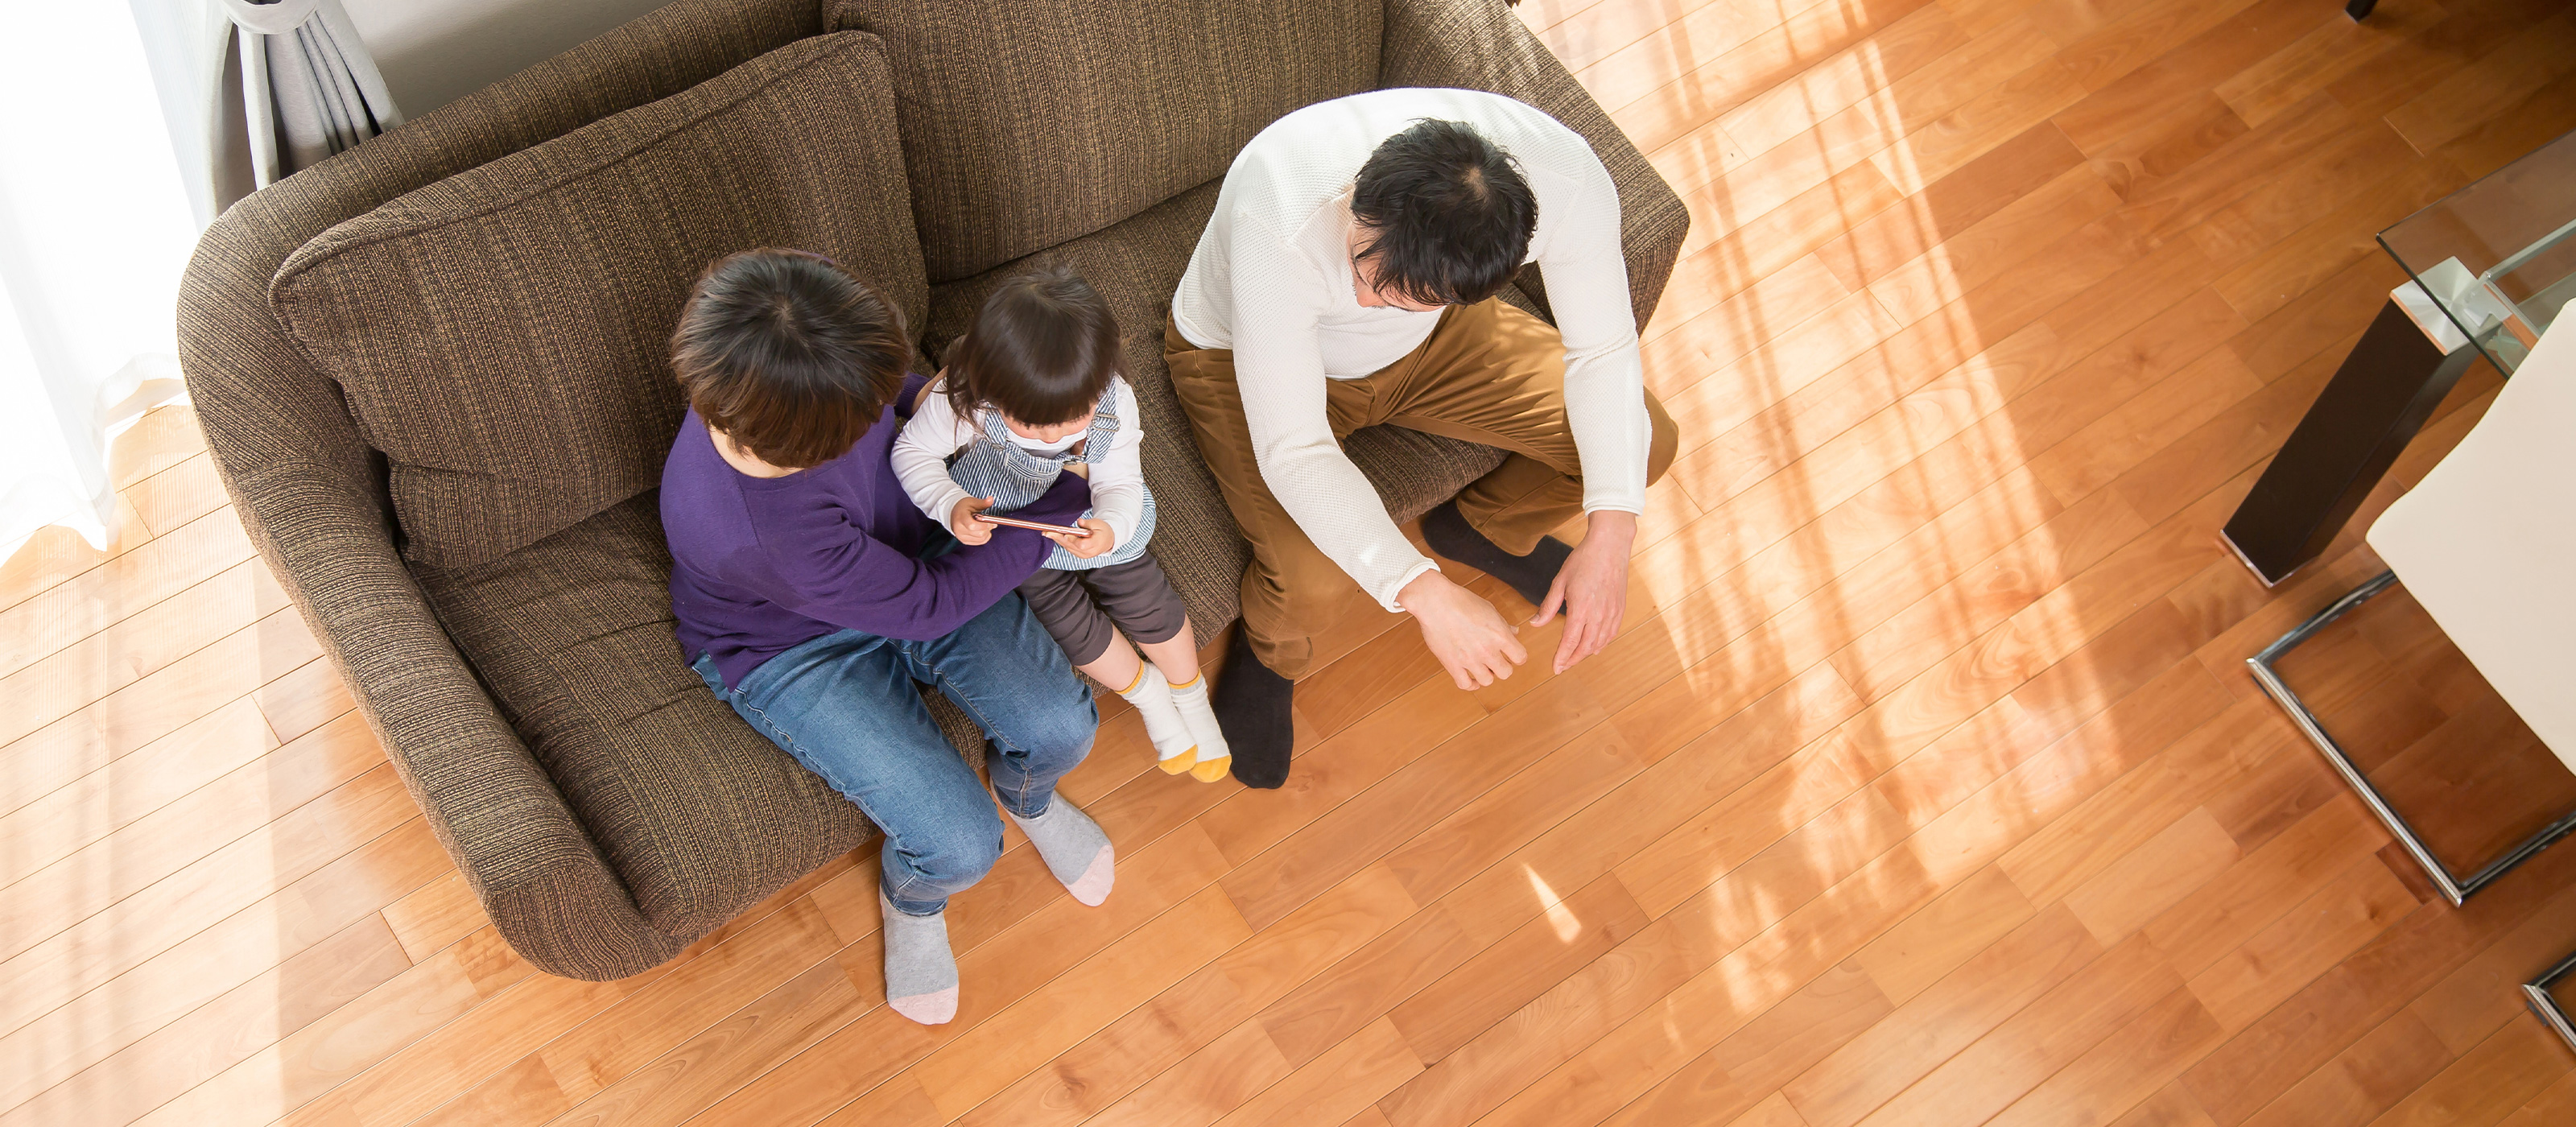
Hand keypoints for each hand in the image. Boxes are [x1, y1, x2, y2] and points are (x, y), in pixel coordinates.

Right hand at [950, 496, 995, 544]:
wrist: (953, 513)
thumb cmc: (963, 507)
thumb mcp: (972, 502)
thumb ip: (983, 502)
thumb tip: (991, 499)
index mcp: (960, 518)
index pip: (973, 525)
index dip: (984, 525)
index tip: (990, 521)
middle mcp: (959, 529)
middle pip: (979, 533)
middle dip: (988, 528)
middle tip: (991, 523)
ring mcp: (961, 536)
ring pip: (981, 539)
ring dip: (988, 533)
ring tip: (987, 526)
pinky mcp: (964, 541)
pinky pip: (979, 542)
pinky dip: (985, 537)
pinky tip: (985, 531)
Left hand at [1046, 518, 1114, 558]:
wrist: (1108, 541)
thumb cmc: (1103, 530)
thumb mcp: (1098, 523)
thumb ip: (1088, 523)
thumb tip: (1079, 522)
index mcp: (1096, 544)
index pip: (1081, 544)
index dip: (1073, 540)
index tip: (1065, 534)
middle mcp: (1089, 552)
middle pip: (1071, 546)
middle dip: (1058, 538)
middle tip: (1047, 532)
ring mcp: (1083, 555)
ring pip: (1068, 547)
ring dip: (1057, 539)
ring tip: (1047, 533)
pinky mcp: (1079, 555)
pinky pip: (1069, 548)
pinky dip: (1061, 542)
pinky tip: (1054, 536)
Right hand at [1400, 569, 1526, 689]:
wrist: (1435, 601)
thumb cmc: (1462, 601)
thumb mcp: (1489, 609)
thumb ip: (1503, 624)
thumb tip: (1514, 632)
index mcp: (1500, 635)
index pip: (1520, 657)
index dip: (1517, 657)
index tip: (1511, 655)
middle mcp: (1487, 650)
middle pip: (1506, 673)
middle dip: (1502, 667)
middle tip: (1495, 661)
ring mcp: (1470, 659)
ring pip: (1487, 681)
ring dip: (1486, 675)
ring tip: (1481, 667)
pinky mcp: (1452, 664)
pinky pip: (1465, 684)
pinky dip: (1470, 684)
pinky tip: (1471, 678)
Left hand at [1530, 511, 1635, 673]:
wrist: (1610, 546)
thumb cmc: (1583, 560)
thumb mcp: (1560, 581)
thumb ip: (1548, 606)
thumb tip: (1535, 624)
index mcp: (1581, 609)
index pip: (1570, 642)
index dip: (1562, 657)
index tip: (1555, 668)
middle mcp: (1598, 615)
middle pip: (1585, 647)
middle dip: (1573, 659)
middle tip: (1562, 666)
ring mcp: (1611, 613)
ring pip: (1599, 643)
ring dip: (1586, 653)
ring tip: (1575, 658)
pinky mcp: (1620, 609)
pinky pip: (1611, 634)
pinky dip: (1602, 644)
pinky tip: (1595, 647)